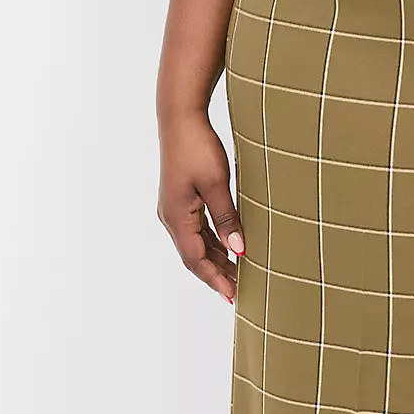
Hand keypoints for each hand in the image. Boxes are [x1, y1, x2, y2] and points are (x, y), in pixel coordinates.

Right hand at [157, 109, 244, 303]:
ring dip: (218, 260)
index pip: (196, 260)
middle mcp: (171, 217)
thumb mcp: (217, 185)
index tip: (233, 295)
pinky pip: (198, 231)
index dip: (215, 279)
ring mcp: (175, 209)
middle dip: (218, 274)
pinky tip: (231, 249)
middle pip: (195, 257)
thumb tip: (240, 249)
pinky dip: (214, 243)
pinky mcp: (182, 201)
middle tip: (242, 290)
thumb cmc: (197, 147)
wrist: (181, 118)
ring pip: (197, 245)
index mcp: (176, 218)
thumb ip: (228, 219)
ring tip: (240, 273)